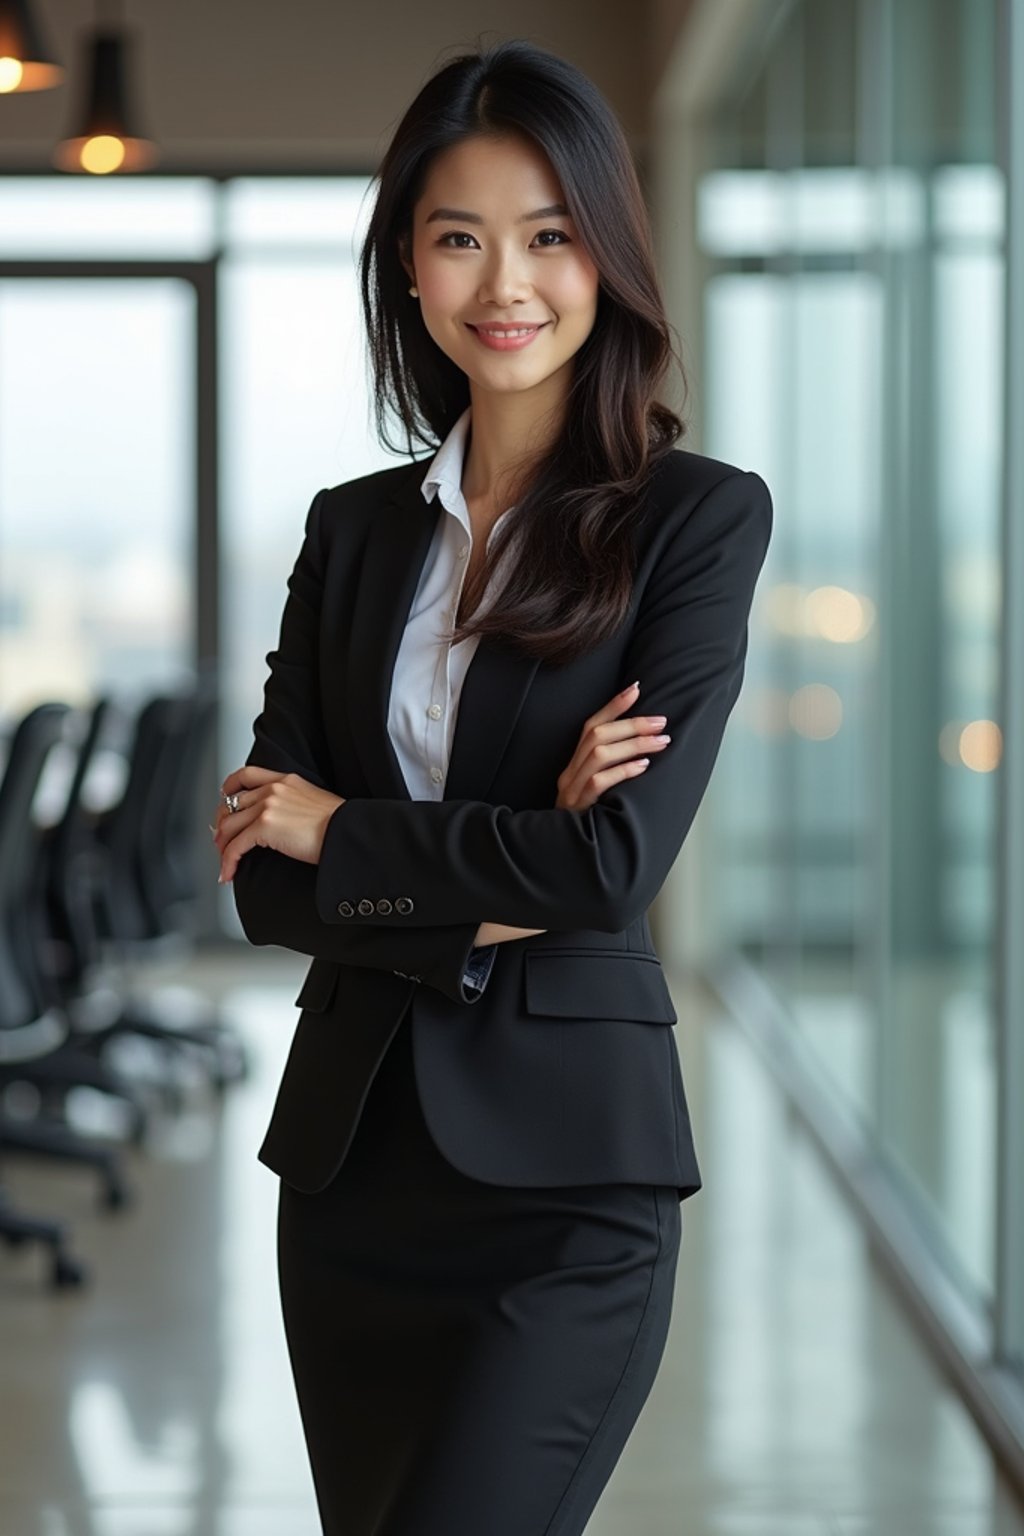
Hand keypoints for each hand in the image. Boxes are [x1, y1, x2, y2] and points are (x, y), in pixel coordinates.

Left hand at [211, 767, 344, 883]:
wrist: (346, 831)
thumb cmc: (340, 823)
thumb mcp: (315, 800)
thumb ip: (293, 802)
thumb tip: (282, 820)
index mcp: (286, 780)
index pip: (246, 775)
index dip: (229, 788)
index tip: (225, 799)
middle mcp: (273, 789)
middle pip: (231, 804)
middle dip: (222, 825)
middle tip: (221, 840)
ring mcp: (267, 806)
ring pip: (229, 826)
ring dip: (222, 847)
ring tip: (225, 861)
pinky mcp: (264, 827)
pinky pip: (235, 846)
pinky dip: (228, 861)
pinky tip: (229, 872)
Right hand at [555, 681, 669, 810]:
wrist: (562, 856)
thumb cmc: (587, 821)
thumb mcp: (594, 791)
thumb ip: (610, 769)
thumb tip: (646, 747)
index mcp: (572, 765)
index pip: (590, 726)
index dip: (613, 706)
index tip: (636, 688)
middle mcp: (569, 773)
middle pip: (596, 736)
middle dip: (632, 724)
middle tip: (662, 721)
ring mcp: (571, 790)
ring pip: (599, 754)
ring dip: (634, 744)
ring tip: (661, 741)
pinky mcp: (578, 808)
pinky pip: (599, 782)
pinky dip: (623, 771)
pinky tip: (644, 767)